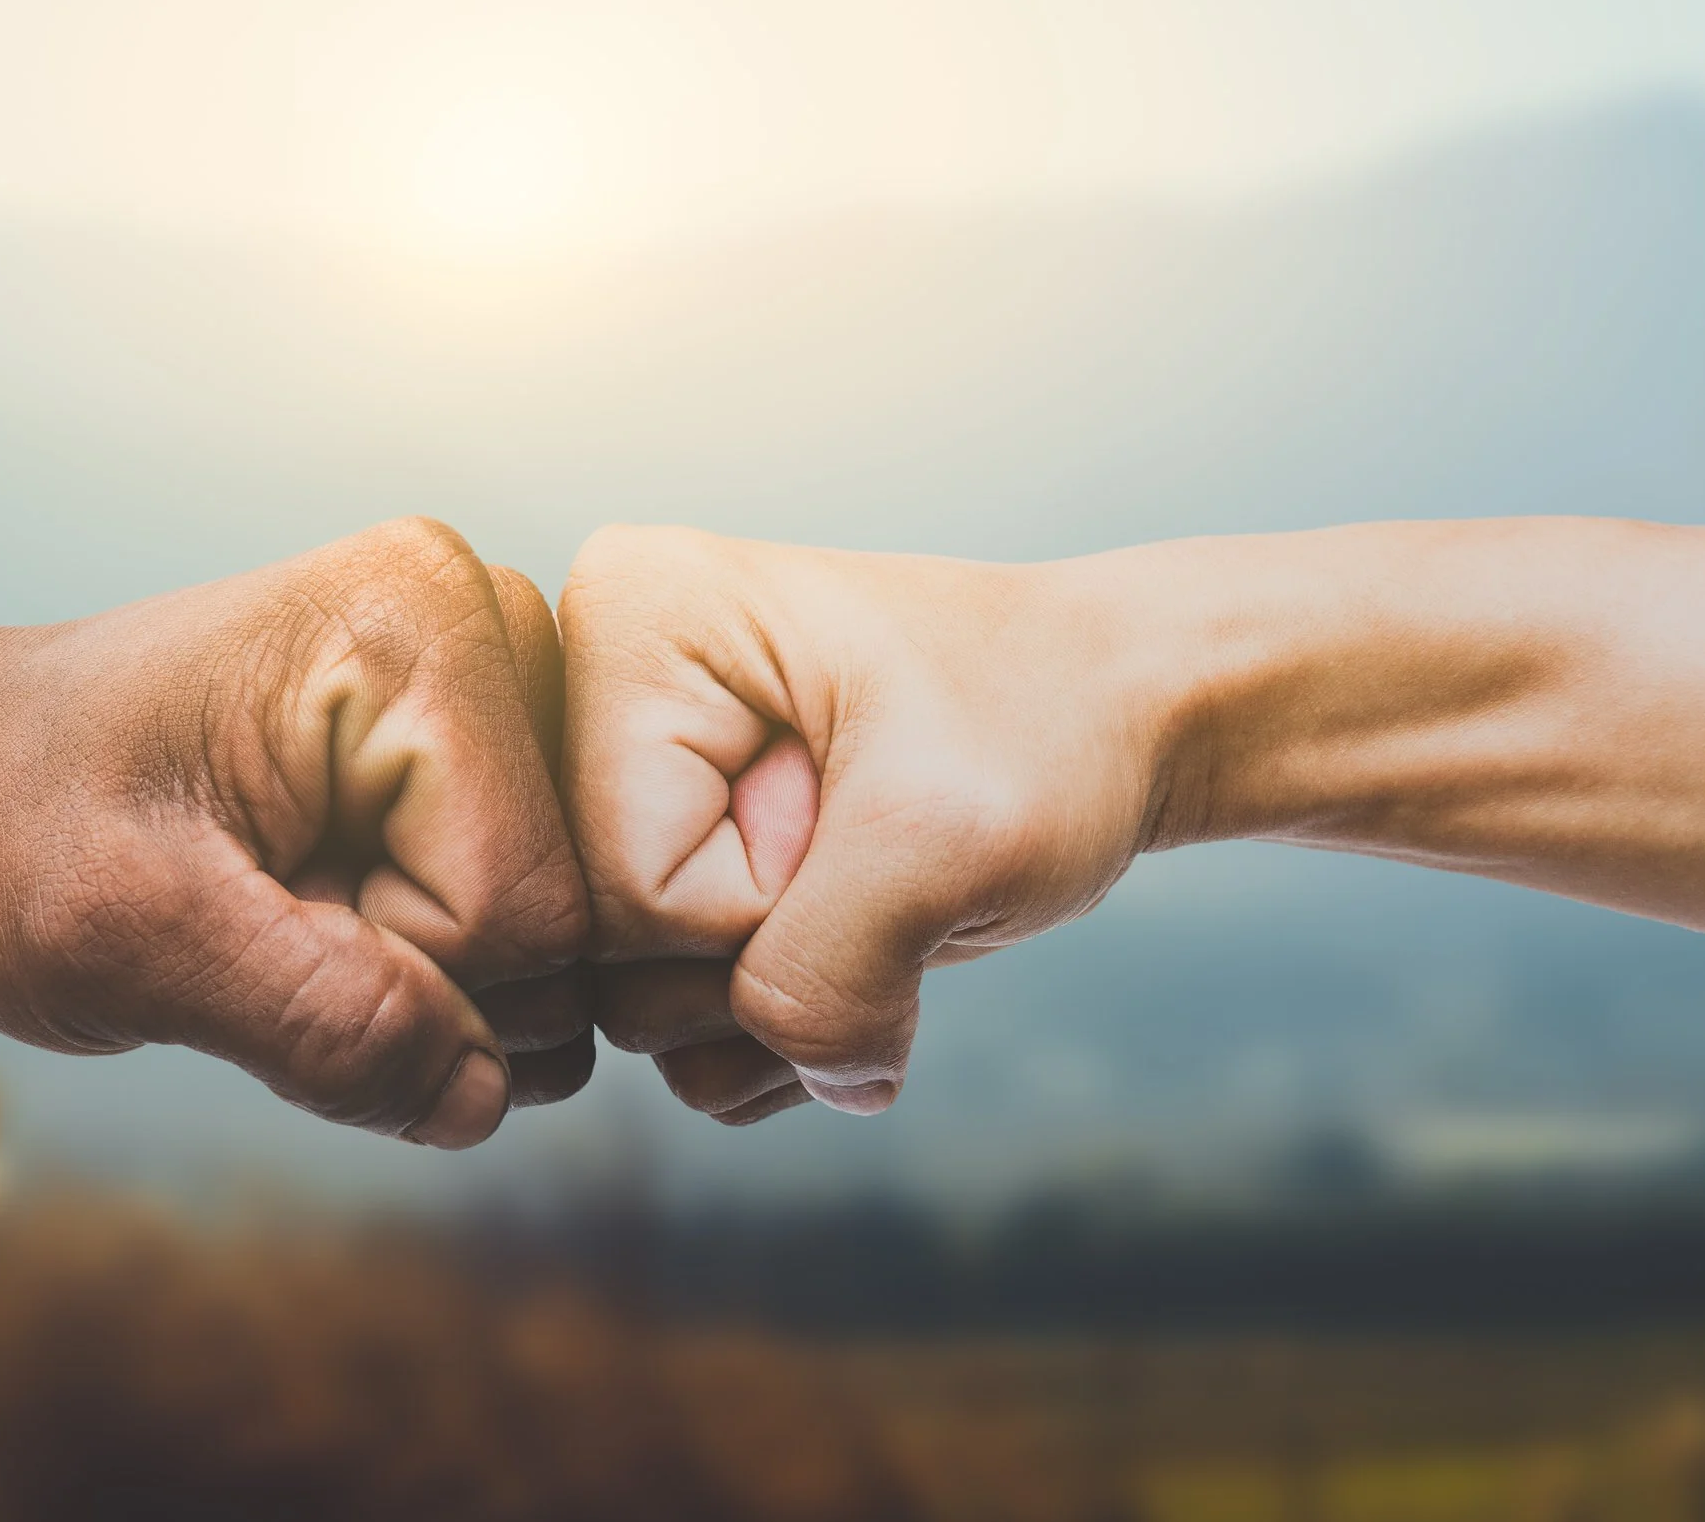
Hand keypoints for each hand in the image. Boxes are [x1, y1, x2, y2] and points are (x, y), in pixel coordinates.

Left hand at [0, 518, 591, 1147]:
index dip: (391, 974)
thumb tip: (483, 1098)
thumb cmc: (9, 825)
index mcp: (423, 623)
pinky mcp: (483, 752)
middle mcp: (493, 628)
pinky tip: (326, 903)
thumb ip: (313, 1021)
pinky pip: (527, 930)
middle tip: (263, 911)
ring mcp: (498, 688)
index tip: (251, 916)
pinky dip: (428, 965)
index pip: (523, 909)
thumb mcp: (125, 938)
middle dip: (416, 978)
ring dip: (420, 980)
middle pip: (564, 923)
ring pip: (558, 943)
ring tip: (287, 903)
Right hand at [560, 526, 1171, 1120]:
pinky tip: (861, 940)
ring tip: (877, 895)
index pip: (621, 882)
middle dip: (769, 954)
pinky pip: (677, 1031)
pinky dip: (788, 1029)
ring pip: (636, 1008)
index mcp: (627, 624)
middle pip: (610, 952)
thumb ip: (827, 979)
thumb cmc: (1042, 724)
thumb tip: (810, 1080)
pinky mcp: (669, 866)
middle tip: (872, 852)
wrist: (1110, 717)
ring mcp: (626, 792)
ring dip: (787, 1005)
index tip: (855, 813)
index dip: (759, 904)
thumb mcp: (947, 841)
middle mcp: (594, 696)